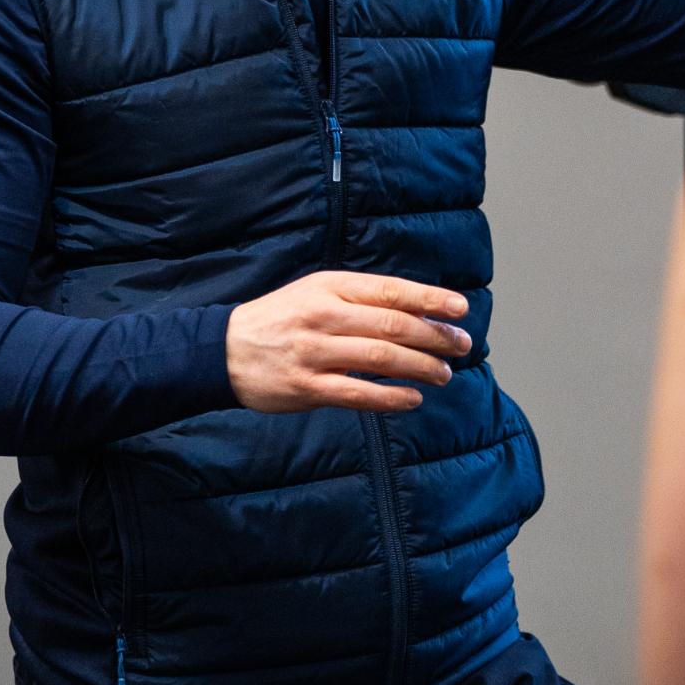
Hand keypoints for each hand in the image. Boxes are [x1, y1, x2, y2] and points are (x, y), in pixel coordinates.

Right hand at [226, 272, 471, 412]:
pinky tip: (413, 398)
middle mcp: (323, 315)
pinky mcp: (307, 387)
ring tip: (444, 373)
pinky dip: (392, 397)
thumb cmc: (279, 320)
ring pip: (382, 358)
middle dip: (435, 336)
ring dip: (421, 366)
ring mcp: (315, 353)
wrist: (222, 350)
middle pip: (393, 325)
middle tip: (462, 346)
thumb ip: (359, 299)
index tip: (461, 309)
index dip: (431, 298)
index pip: (391, 290)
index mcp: (328, 286)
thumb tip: (417, 309)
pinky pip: (359, 394)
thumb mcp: (315, 293)